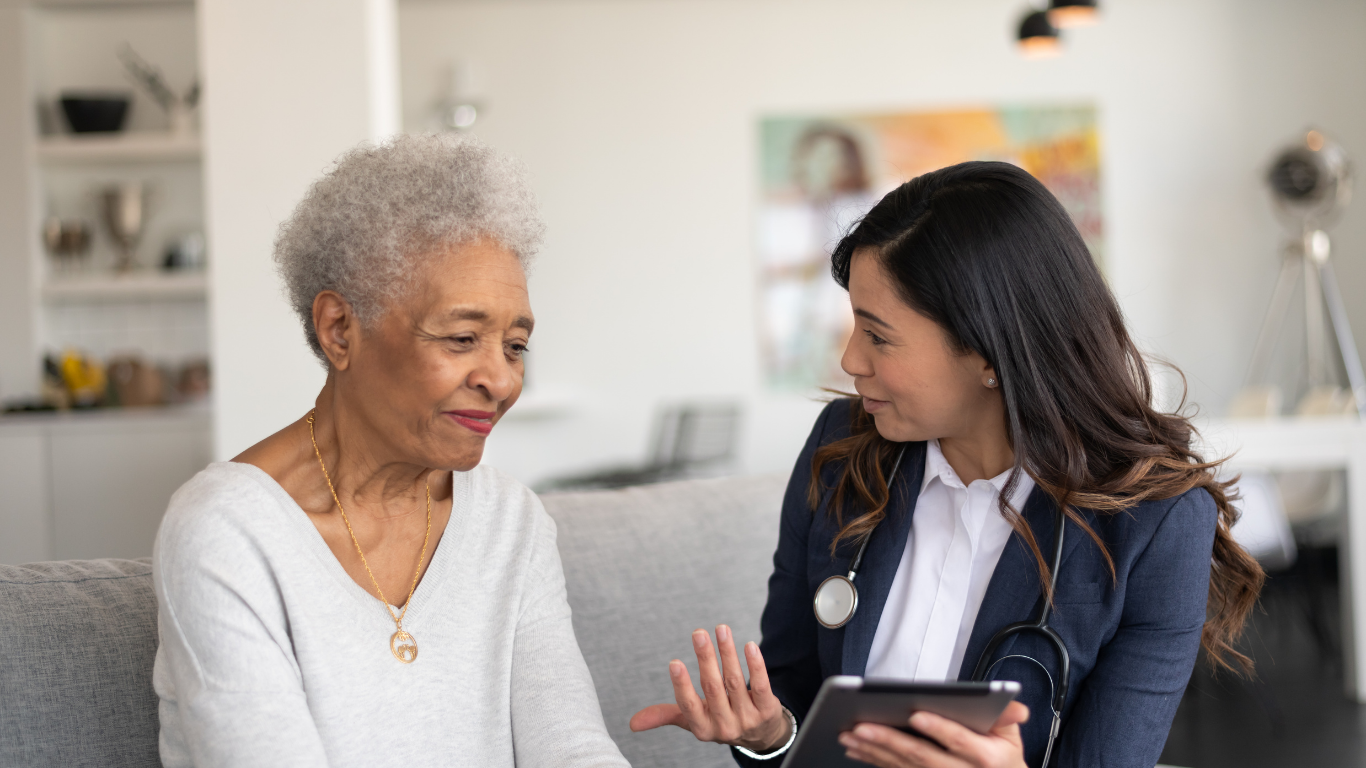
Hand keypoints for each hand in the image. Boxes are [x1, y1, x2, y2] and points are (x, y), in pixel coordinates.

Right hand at [629, 625, 790, 753]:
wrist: (760, 735)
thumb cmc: (720, 720)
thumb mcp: (693, 721)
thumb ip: (665, 715)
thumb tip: (632, 723)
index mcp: (702, 727)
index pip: (689, 706)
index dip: (682, 685)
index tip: (674, 663)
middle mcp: (725, 725)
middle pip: (713, 687)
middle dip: (705, 658)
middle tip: (698, 633)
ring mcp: (748, 718)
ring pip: (735, 681)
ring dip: (727, 652)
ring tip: (721, 629)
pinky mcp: (768, 710)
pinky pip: (761, 685)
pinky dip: (755, 665)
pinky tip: (749, 646)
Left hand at [838, 701, 1030, 767]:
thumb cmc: (1002, 760)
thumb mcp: (1011, 737)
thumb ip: (1006, 717)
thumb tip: (1016, 706)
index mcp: (986, 758)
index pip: (959, 741)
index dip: (938, 728)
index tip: (916, 714)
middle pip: (922, 757)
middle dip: (889, 740)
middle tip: (861, 725)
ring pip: (903, 767)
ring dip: (873, 751)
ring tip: (849, 734)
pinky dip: (874, 761)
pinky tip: (855, 750)